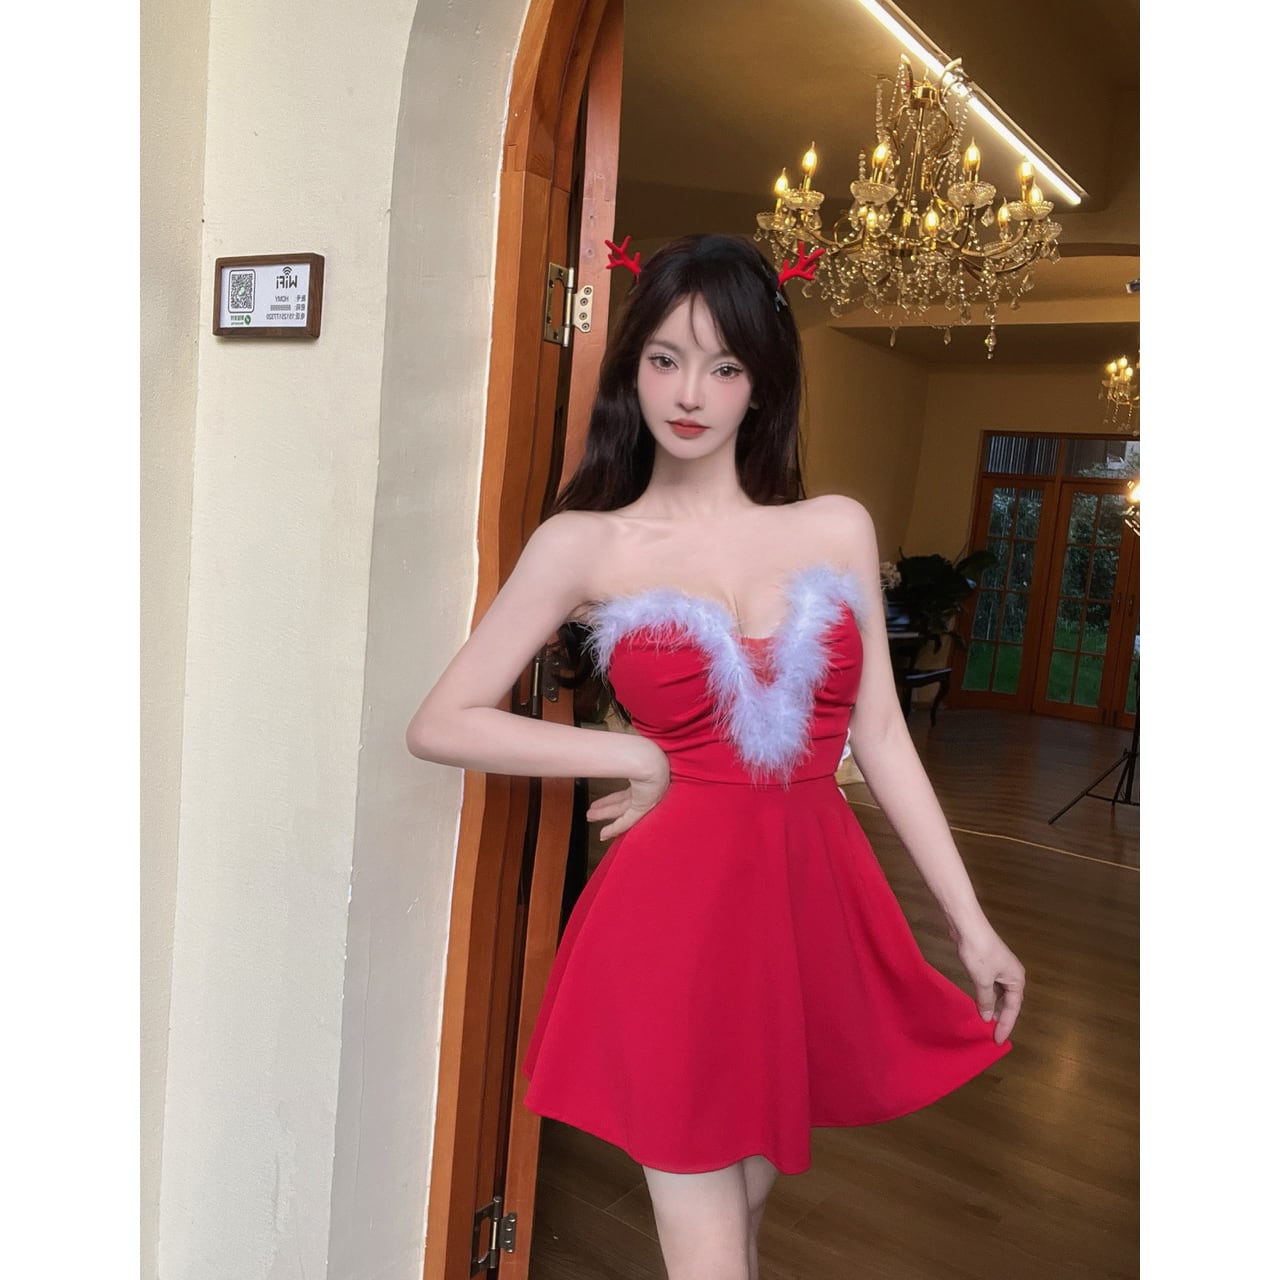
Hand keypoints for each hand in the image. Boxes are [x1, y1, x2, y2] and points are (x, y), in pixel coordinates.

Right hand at [585, 739, 669, 840]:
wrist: (651, 758)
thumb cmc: (641, 751)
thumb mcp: (624, 755)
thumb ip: (612, 757)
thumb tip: (595, 750)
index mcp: (642, 776)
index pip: (624, 792)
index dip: (610, 799)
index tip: (598, 803)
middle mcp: (645, 789)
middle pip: (621, 802)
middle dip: (605, 808)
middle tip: (591, 812)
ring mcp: (645, 798)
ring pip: (621, 811)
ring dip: (604, 815)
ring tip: (590, 817)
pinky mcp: (644, 807)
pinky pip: (627, 821)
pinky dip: (614, 828)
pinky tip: (604, 834)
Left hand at [955, 926, 1024, 1044]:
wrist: (968, 926)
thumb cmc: (979, 953)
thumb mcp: (983, 980)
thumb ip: (986, 1000)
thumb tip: (988, 1017)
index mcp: (1016, 979)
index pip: (1013, 1009)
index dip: (1006, 1025)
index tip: (997, 1041)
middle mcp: (1012, 975)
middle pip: (1008, 1002)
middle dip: (1000, 1017)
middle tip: (990, 1034)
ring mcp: (1001, 968)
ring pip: (999, 994)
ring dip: (992, 1007)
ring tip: (984, 1022)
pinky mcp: (989, 964)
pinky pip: (991, 986)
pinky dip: (986, 996)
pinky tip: (979, 1003)